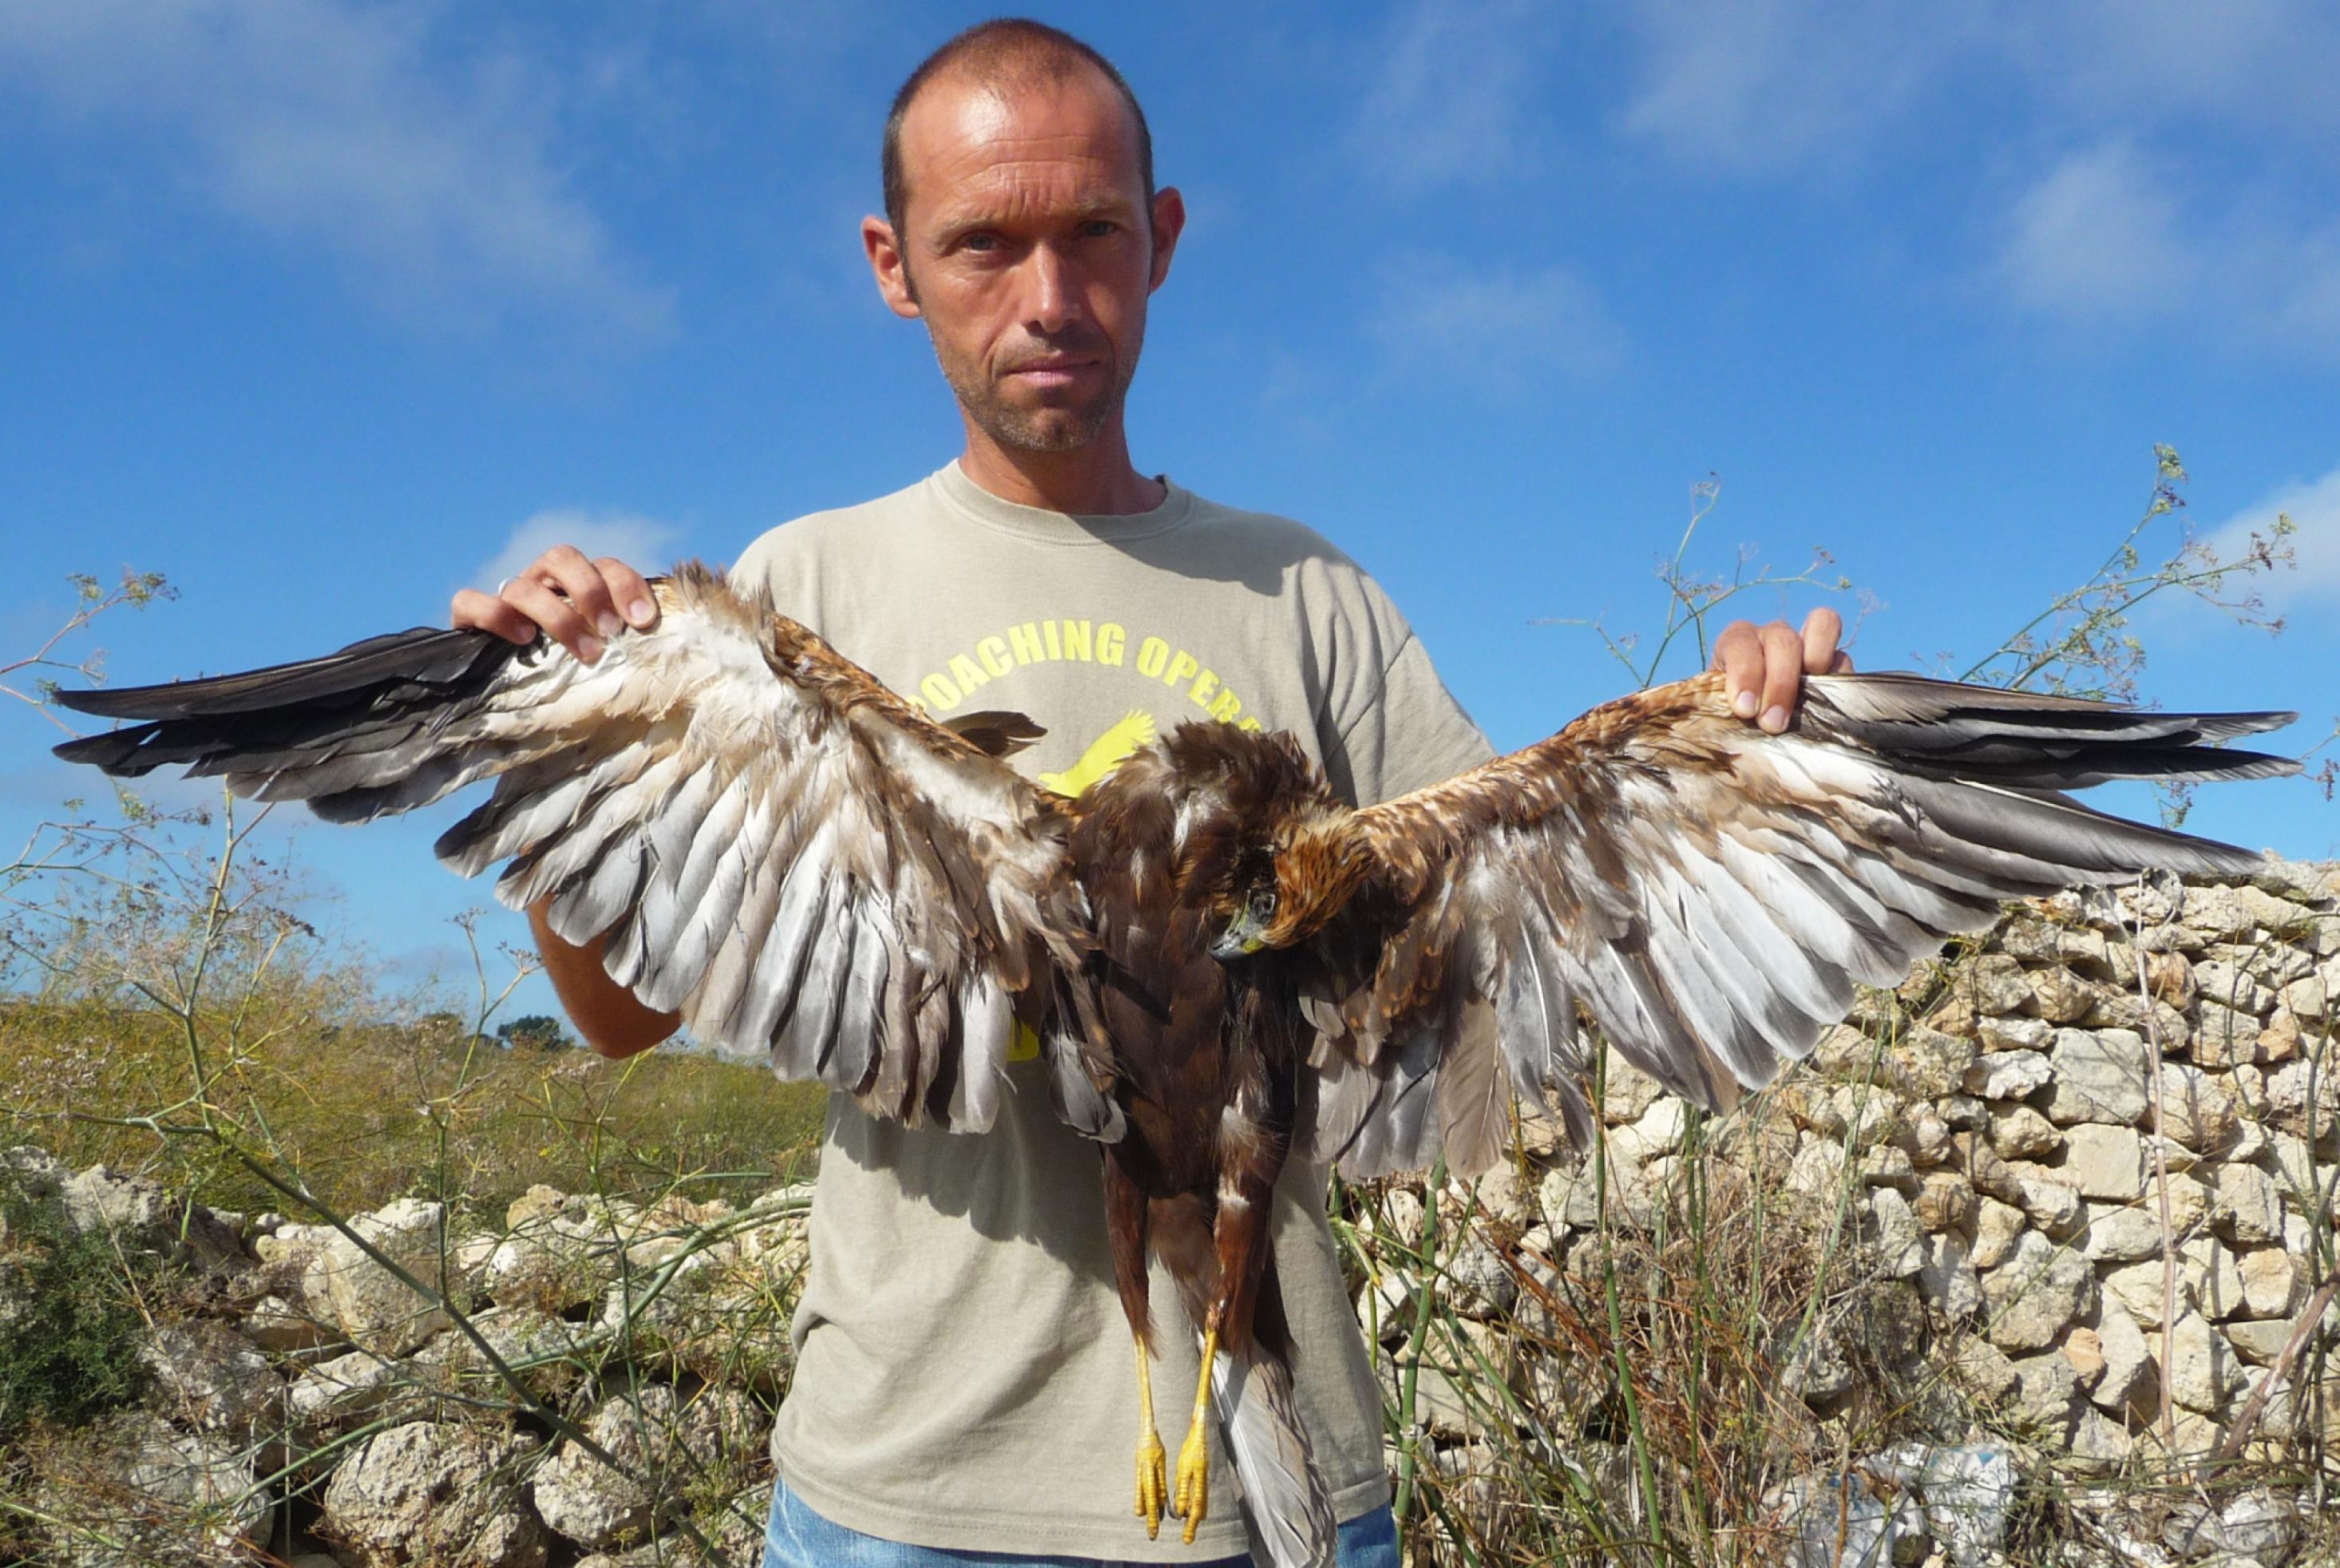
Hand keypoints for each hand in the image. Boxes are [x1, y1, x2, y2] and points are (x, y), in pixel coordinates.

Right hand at [450, 545, 658, 663]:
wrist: (511, 691)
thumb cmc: (575, 674)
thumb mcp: (608, 658)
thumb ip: (631, 649)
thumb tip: (675, 659)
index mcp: (579, 586)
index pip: (605, 565)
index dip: (626, 585)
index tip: (643, 621)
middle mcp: (543, 583)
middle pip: (562, 558)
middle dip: (590, 592)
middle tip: (610, 634)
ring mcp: (506, 599)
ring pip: (523, 585)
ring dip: (557, 616)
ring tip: (584, 652)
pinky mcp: (470, 618)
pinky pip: (470, 601)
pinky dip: (495, 615)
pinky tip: (523, 639)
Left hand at [1712, 608, 1851, 732]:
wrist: (1755, 734)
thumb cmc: (1731, 724)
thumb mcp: (1718, 718)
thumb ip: (1719, 717)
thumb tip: (1727, 728)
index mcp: (1736, 644)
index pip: (1739, 641)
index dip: (1745, 672)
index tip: (1745, 710)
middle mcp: (1770, 637)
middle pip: (1781, 638)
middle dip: (1779, 682)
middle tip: (1773, 723)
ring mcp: (1806, 645)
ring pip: (1822, 621)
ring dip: (1816, 657)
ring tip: (1809, 696)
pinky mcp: (1834, 664)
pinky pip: (1843, 657)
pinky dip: (1840, 676)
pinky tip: (1826, 704)